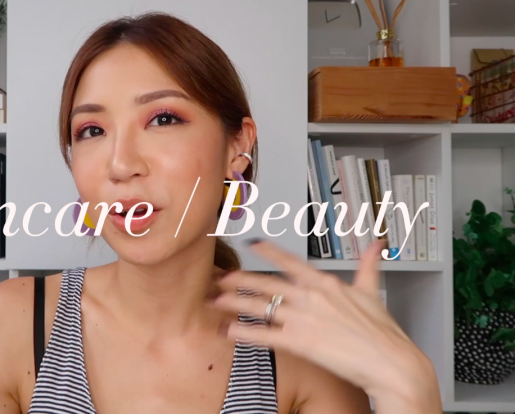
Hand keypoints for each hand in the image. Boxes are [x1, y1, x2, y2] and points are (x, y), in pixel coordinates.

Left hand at [212, 239, 441, 413]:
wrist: (391, 363)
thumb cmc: (383, 333)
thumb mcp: (372, 291)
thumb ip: (369, 265)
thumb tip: (377, 245)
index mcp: (326, 283)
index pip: (291, 262)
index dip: (269, 252)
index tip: (252, 244)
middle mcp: (311, 297)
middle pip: (266, 284)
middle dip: (239, 280)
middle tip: (219, 278)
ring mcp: (304, 318)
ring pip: (260, 307)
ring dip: (233, 303)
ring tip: (214, 301)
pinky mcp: (300, 342)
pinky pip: (265, 335)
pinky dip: (244, 333)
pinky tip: (229, 331)